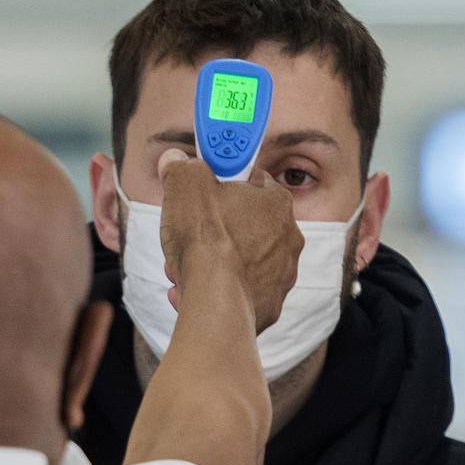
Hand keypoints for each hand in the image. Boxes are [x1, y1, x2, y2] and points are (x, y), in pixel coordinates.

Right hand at [158, 149, 302, 333]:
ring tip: (184, 266)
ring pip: (241, 258)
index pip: (249, 179)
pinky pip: (241, 289)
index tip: (202, 188)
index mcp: (275, 201)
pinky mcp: (269, 302)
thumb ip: (182, 167)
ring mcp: (281, 273)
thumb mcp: (184, 185)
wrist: (215, 302)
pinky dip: (219, 288)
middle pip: (243, 222)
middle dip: (212, 228)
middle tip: (188, 233)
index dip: (220, 181)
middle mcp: (287, 236)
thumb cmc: (205, 243)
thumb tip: (177, 161)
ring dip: (213, 261)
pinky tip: (194, 289)